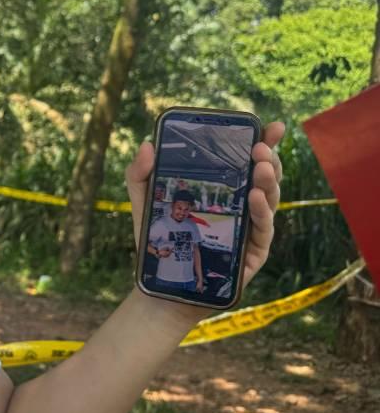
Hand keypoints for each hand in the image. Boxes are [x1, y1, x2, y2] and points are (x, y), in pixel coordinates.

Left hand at [127, 121, 284, 290]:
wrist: (162, 286)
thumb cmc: (158, 240)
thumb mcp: (144, 203)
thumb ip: (141, 174)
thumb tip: (147, 144)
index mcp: (223, 189)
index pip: (247, 160)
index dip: (264, 142)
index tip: (272, 126)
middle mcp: (242, 205)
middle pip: (265, 177)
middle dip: (269, 159)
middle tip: (261, 148)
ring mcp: (250, 228)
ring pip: (270, 200)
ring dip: (269, 182)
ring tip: (261, 167)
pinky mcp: (252, 252)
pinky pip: (262, 229)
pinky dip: (262, 212)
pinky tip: (255, 198)